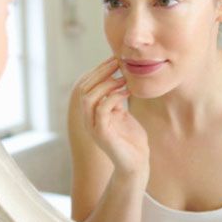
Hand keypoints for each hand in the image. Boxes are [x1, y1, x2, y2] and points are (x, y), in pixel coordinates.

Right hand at [76, 57, 149, 179]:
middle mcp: (88, 119)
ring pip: (89, 98)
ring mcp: (93, 127)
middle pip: (84, 89)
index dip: (98, 70)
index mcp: (91, 113)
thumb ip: (114, 98)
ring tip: (122, 76)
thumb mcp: (121, 113)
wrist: (136, 163)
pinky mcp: (102, 134)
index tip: (113, 58)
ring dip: (106, 84)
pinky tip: (127, 91)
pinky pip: (102, 110)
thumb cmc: (131, 138)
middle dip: (100, 72)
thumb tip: (116, 77)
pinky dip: (114, 97)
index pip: (86, 86)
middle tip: (117, 61)